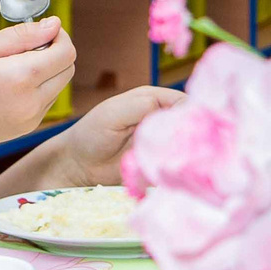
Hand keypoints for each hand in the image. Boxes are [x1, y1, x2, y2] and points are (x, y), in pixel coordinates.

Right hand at [0, 19, 75, 147]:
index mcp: (20, 77)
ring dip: (46, 72)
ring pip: (58, 86)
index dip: (59, 36)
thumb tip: (54, 25)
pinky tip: (7, 87)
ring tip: (10, 69)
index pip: (66, 53)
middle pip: (68, 70)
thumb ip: (20, 35)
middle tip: (25, 47)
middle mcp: (31, 102)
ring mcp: (30, 119)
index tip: (43, 30)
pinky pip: (45, 102)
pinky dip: (36, 89)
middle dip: (55, 53)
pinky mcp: (25, 128)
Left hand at [51, 87, 182, 184]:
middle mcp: (162, 118)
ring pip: (188, 144)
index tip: (190, 127)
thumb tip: (173, 109)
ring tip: (176, 160)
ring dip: (186, 152)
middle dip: (193, 134)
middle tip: (184, 147)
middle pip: (192, 123)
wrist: (77, 165)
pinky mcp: (160, 161)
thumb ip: (142, 106)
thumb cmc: (90, 134)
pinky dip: (178, 167)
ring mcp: (163, 141)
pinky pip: (177, 163)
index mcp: (154, 99)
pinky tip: (172, 171)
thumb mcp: (113, 113)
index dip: (193, 112)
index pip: (186, 101)